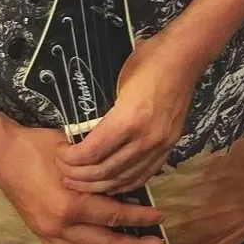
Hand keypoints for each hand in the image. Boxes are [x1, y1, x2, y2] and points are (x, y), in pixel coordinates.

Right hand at [0, 118, 167, 243]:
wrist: (2, 155)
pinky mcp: (42, 236)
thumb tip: (129, 182)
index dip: (140, 218)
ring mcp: (50, 234)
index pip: (116, 216)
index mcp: (73, 204)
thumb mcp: (77, 155)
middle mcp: (62, 226)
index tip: (160, 217)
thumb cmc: (40, 147)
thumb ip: (101, 173)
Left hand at [59, 34, 202, 194]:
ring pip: (124, 178)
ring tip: (82, 183)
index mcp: (128, 120)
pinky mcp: (169, 146)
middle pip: (105, 171)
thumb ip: (101, 113)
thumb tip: (81, 131)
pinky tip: (111, 184)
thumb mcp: (115, 83)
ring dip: (99, 185)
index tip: (60, 154)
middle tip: (64, 172)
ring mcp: (160, 145)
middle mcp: (146, 138)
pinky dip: (124, 184)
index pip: (91, 153)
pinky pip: (144, 174)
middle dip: (79, 176)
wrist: (183, 59)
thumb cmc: (146, 62)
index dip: (70, 159)